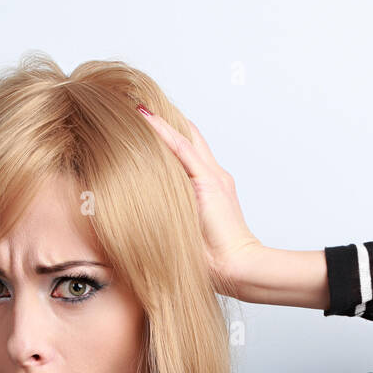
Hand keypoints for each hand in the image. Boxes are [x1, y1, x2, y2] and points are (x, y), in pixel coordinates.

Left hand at [137, 107, 262, 291]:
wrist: (236, 266)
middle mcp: (213, 176)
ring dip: (160, 122)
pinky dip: (162, 131)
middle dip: (165, 123)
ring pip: (183, 138)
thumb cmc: (212, 261)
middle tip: (138, 108)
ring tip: (135, 106)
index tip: (144, 128)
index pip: (187, 155)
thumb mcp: (185, 233)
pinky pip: (181, 148)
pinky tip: (144, 118)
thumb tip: (140, 221)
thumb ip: (171, 219)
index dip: (168, 139)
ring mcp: (212, 175)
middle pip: (187, 139)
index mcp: (209, 188)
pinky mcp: (208, 180)